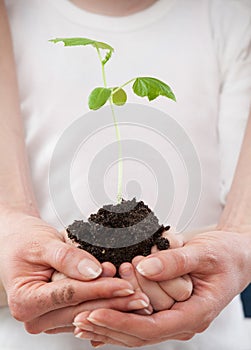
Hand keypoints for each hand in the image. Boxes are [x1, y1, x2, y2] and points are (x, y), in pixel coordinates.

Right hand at [0, 209, 145, 329]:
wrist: (17, 242)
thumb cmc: (25, 240)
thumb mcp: (44, 243)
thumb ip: (67, 258)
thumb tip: (93, 271)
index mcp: (25, 300)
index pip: (69, 296)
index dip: (99, 290)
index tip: (124, 285)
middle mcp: (35, 316)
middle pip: (81, 310)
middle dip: (113, 302)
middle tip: (140, 297)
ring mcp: (47, 318)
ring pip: (87, 314)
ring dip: (113, 306)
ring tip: (138, 298)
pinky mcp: (59, 315)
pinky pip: (85, 311)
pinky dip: (105, 304)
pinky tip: (124, 299)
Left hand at [72, 229, 250, 346]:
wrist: (237, 256)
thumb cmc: (226, 255)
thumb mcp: (204, 254)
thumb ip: (175, 262)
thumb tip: (144, 268)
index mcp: (195, 313)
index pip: (151, 328)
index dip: (120, 323)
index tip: (94, 314)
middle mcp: (183, 320)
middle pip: (139, 334)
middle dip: (108, 327)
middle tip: (78, 317)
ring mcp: (176, 316)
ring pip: (138, 329)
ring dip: (110, 325)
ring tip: (81, 321)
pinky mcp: (169, 308)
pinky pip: (142, 318)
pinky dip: (120, 317)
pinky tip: (100, 317)